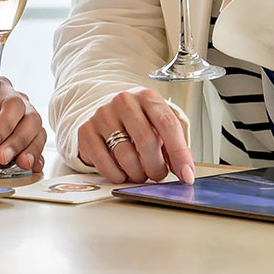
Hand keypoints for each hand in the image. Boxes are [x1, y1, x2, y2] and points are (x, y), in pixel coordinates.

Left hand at [0, 79, 45, 171]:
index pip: (12, 104)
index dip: (6, 124)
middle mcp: (11, 103)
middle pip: (29, 118)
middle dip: (18, 140)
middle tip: (2, 157)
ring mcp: (16, 121)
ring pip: (35, 132)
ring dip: (30, 150)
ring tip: (21, 164)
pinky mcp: (16, 139)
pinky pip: (32, 146)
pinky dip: (34, 156)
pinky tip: (32, 166)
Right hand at [76, 88, 194, 183]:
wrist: (106, 113)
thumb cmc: (138, 123)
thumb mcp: (158, 127)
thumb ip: (173, 147)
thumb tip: (186, 173)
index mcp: (147, 97)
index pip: (167, 124)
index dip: (179, 153)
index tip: (186, 175)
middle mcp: (124, 101)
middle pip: (146, 142)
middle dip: (156, 167)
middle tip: (158, 174)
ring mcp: (103, 115)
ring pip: (126, 157)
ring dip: (138, 174)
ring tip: (140, 173)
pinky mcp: (86, 131)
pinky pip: (106, 165)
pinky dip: (118, 176)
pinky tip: (122, 171)